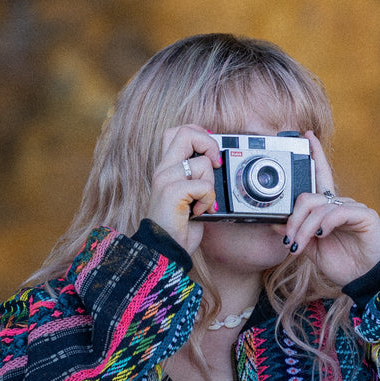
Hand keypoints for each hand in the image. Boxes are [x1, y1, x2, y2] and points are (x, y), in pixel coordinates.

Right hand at [147, 125, 220, 255]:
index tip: (210, 155)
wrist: (165, 248)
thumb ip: (196, 177)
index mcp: (166, 167)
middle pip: (186, 133)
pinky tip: (198, 212)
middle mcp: (163, 169)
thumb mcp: (188, 195)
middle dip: (209, 145)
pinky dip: (208, 201)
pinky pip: (204, 186)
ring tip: (202, 203)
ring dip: (211, 186)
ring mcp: (166, 179)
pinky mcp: (172, 192)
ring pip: (202, 163)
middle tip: (215, 166)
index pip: (178, 131)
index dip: (200, 135)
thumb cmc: (178, 225)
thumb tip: (216, 163)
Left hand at [280, 131, 379, 286]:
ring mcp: (353, 208)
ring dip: (304, 228)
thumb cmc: (343, 264)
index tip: (306, 136)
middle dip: (293, 219)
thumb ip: (298, 233)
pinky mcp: (364, 215)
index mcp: (328, 208)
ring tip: (299, 246)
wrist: (365, 280)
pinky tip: (322, 235)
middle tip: (288, 240)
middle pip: (308, 197)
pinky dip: (325, 224)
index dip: (315, 154)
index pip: (320, 176)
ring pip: (319, 207)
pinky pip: (337, 212)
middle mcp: (340, 204)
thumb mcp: (312, 249)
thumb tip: (276, 220)